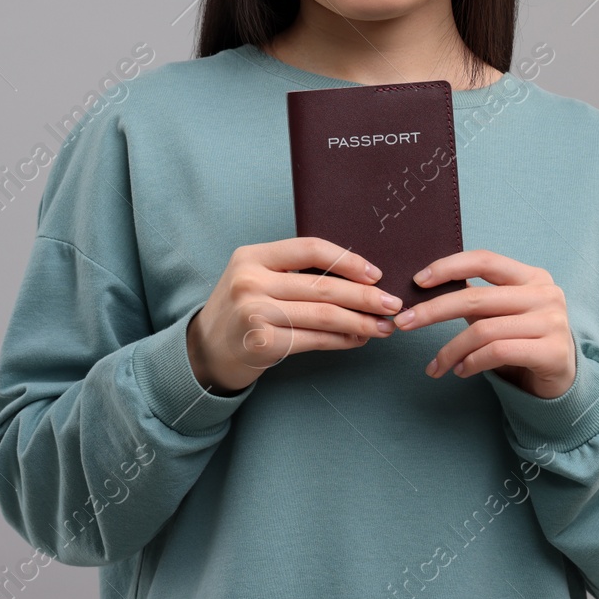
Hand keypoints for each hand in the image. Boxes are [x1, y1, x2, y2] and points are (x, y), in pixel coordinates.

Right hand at [187, 237, 403, 395]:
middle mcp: (250, 281)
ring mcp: (255, 313)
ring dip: (360, 322)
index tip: (375, 274)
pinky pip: (314, 340)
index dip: (347, 260)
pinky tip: (358, 340)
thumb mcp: (255, 276)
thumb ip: (293, 271)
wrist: (206, 348)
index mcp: (252, 256)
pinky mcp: (262, 343)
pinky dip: (342, 340)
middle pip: (322, 286)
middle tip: (392, 304)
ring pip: (323, 315)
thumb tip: (356, 278)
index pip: (310, 249)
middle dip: (364, 296)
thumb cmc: (241, 309)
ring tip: (384, 326)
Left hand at [392, 249, 576, 399]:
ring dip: (450, 350)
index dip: (448, 267)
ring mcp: (552, 323)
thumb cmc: (522, 339)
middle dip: (432, 311)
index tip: (417, 281)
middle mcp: (545, 294)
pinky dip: (470, 363)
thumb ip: (475, 298)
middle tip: (403, 323)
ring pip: (483, 330)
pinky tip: (460, 370)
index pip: (484, 260)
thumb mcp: (501, 313)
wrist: (562, 378)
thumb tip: (424, 288)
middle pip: (475, 297)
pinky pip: (497, 353)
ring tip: (436, 365)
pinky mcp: (553, 352)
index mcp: (531, 276)